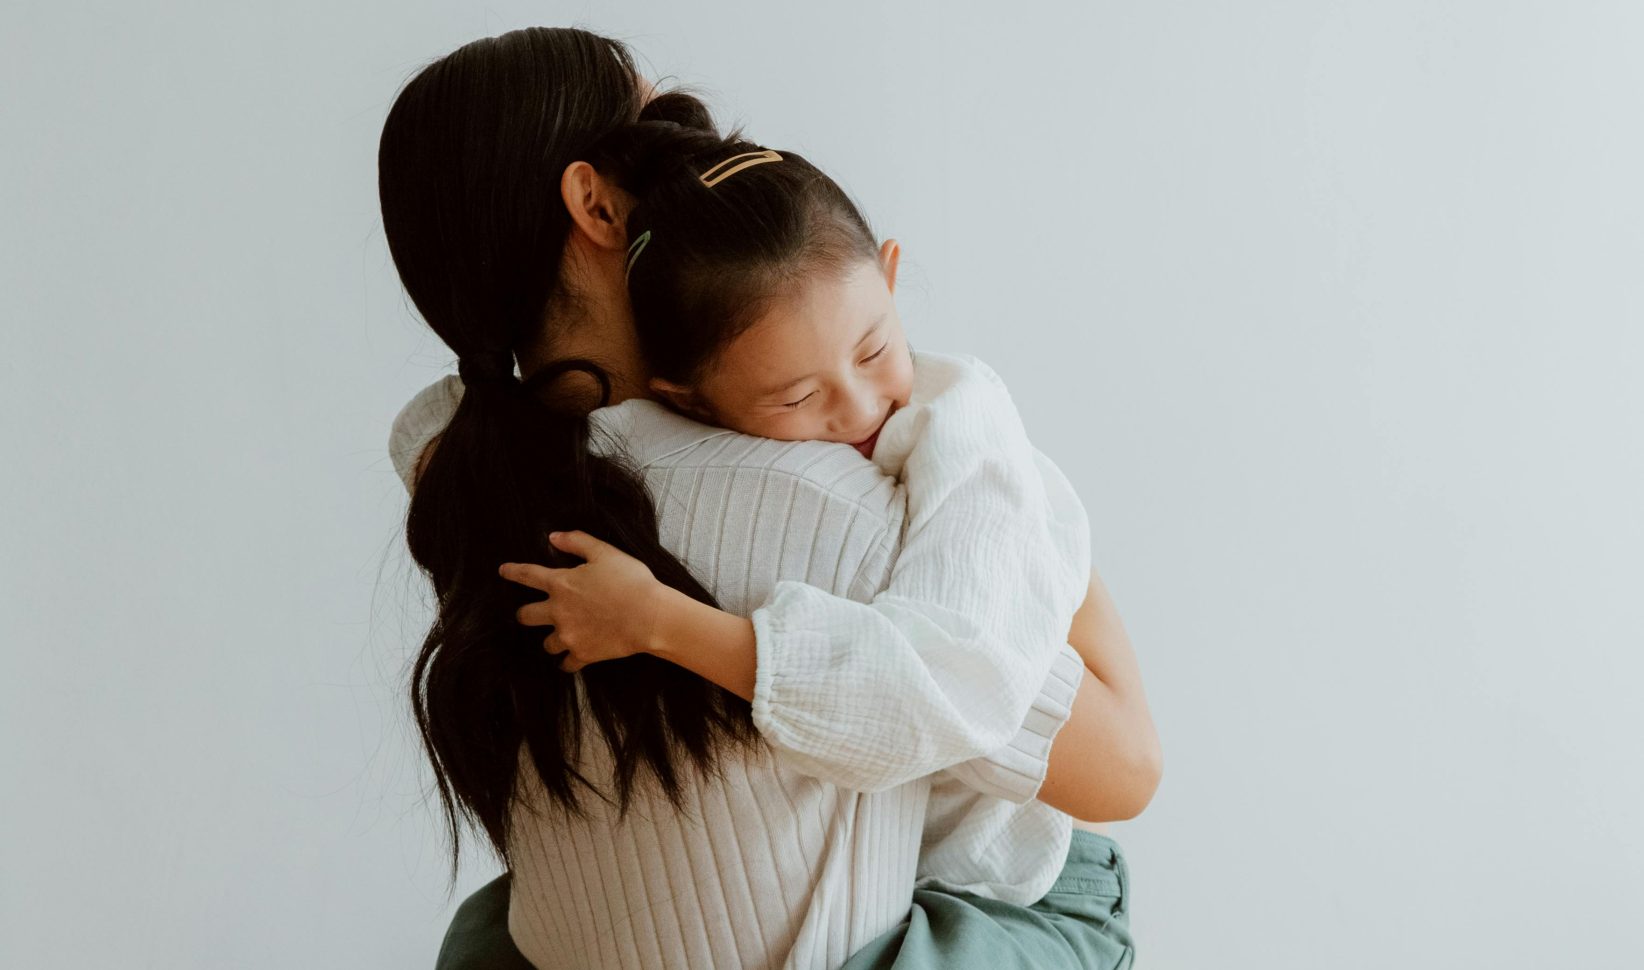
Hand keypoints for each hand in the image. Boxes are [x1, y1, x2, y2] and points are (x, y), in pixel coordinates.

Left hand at [498, 530, 668, 672]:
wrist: (651, 617)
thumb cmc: (632, 582)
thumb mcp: (606, 553)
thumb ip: (577, 542)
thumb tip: (553, 537)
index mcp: (562, 584)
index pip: (528, 575)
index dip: (513, 572)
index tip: (502, 571)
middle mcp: (558, 611)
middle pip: (525, 616)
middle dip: (525, 614)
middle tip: (531, 613)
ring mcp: (569, 635)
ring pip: (546, 643)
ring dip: (552, 639)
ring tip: (563, 635)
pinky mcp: (583, 654)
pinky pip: (566, 664)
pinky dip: (569, 661)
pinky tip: (574, 658)